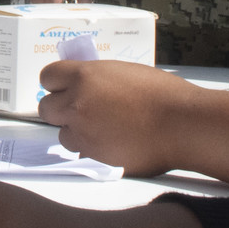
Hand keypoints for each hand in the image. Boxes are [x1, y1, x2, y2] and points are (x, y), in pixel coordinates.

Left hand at [37, 60, 197, 174]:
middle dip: (60, 109)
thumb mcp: (123, 72)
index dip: (56, 83)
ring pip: (62, 133)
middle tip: (79, 111)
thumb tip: (86, 84)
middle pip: (46, 107)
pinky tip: (112, 143)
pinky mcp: (94, 155)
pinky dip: (91, 149)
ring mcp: (83, 131)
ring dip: (76, 131)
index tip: (64, 87)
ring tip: (102, 129)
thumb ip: (97, 79)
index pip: (48, 76)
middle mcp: (76, 103)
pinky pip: (81, 152)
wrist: (182, 124)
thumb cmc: (162, 94)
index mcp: (84, 76)